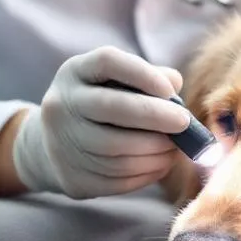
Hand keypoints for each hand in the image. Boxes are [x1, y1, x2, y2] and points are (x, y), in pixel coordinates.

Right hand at [12, 46, 191, 198]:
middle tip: (185, 123)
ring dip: (157, 149)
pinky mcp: (73, 178)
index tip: (171, 90)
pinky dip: (148, 172)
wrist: (55, 147)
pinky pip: (118, 179)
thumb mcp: (116, 82)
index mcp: (74, 72)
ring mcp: (61, 143)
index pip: (107, 62)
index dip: (143, 74)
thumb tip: (175, 84)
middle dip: (156, 116)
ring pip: (118, 149)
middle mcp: (61, 104)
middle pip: (112, 108)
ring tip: (176, 147)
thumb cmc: (102, 105)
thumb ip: (149, 77)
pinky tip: (161, 163)